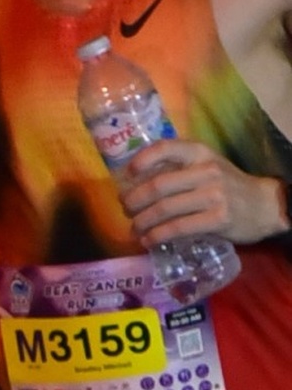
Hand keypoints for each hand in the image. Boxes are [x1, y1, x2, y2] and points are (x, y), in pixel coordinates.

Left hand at [113, 140, 287, 249]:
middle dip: (134, 201)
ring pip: (165, 209)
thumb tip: (136, 182)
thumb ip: (179, 168)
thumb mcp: (207, 166)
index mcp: (200, 153)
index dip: (141, 160)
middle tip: (125, 210)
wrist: (265, 205)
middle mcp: (206, 171)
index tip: (126, 175)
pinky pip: (178, 229)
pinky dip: (157, 236)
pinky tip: (149, 241)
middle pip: (158, 186)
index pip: (165, 148)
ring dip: (142, 223)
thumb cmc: (228, 186)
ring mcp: (213, 196)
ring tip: (134, 230)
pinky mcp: (218, 219)